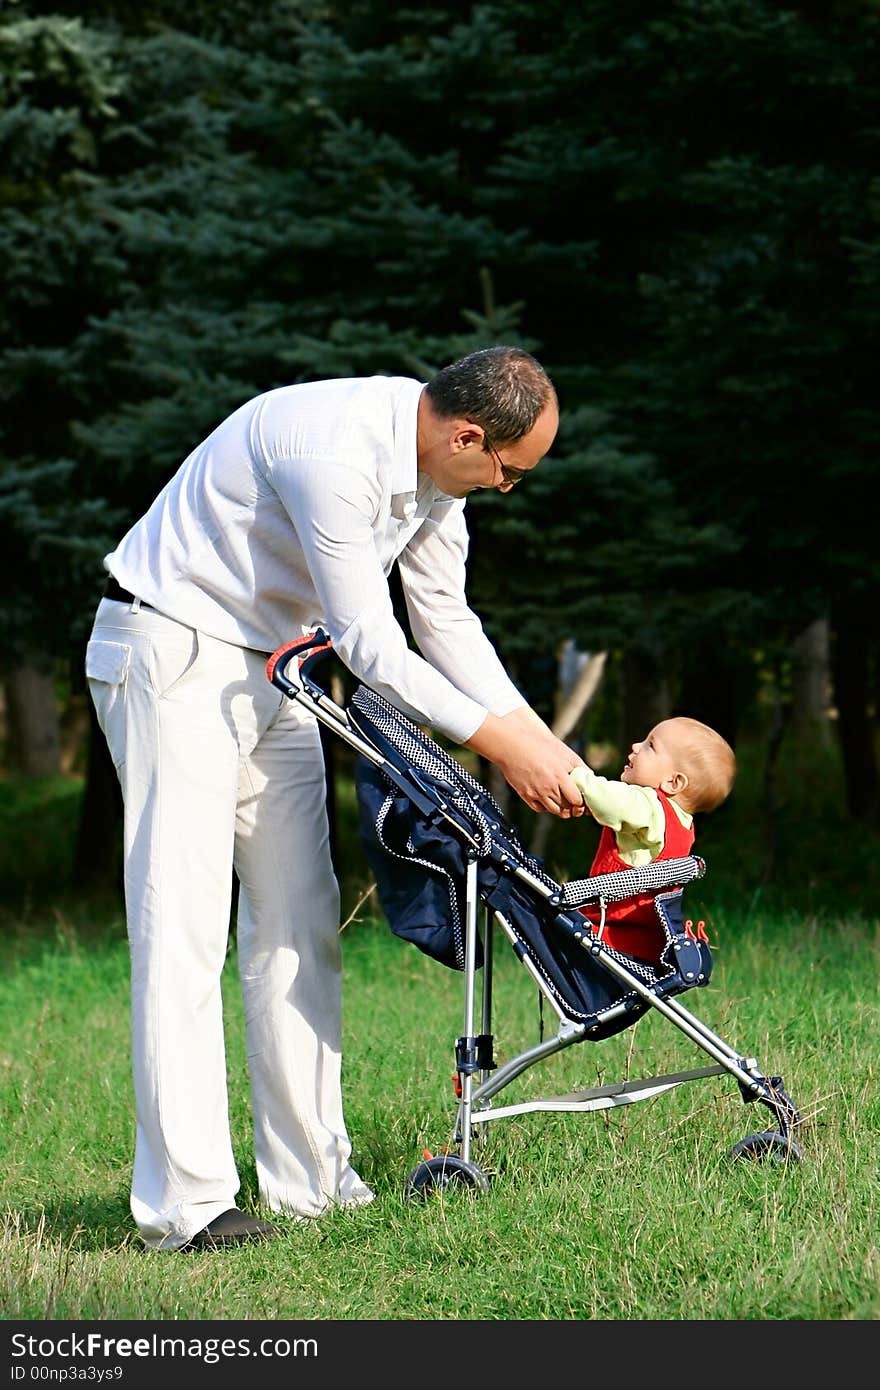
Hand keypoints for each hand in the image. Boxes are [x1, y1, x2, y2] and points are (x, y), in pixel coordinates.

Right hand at [465, 708, 586, 816]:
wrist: (514, 744)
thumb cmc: (540, 745)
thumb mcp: (565, 753)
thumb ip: (580, 768)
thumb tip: (592, 779)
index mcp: (560, 776)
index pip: (577, 800)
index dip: (582, 802)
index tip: (583, 799)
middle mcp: (549, 787)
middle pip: (567, 808)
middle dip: (574, 808)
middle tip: (576, 803)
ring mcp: (536, 792)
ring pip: (554, 811)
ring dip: (562, 809)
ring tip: (563, 800)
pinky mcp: (525, 794)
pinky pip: (540, 809)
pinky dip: (546, 806)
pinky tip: (548, 797)